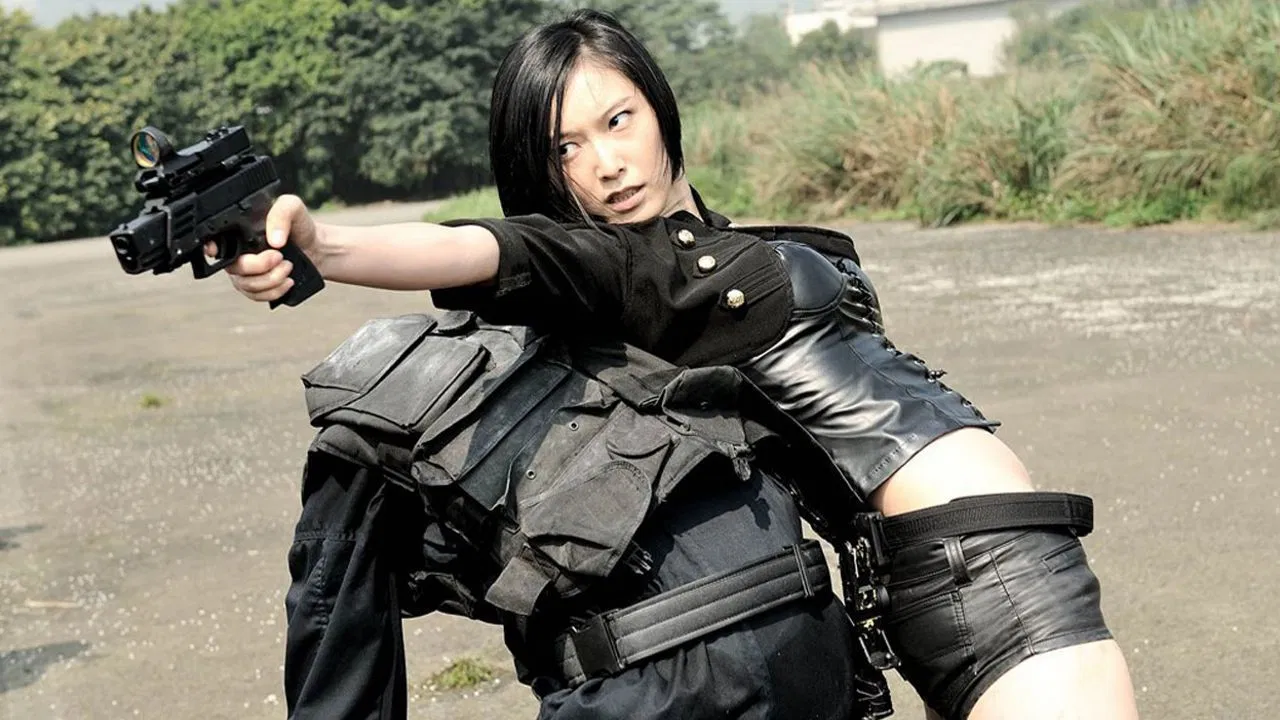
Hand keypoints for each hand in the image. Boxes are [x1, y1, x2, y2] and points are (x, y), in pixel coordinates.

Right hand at [205, 194, 321, 303]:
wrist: (316, 247)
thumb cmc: (299, 224)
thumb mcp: (292, 207)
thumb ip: (281, 214)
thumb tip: (273, 240)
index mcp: (238, 231)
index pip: (213, 240)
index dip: (210, 248)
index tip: (216, 251)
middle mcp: (237, 252)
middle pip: (233, 268)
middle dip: (258, 266)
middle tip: (280, 257)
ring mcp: (245, 272)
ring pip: (245, 285)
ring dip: (270, 280)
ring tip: (288, 267)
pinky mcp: (257, 287)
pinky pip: (256, 296)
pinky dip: (274, 291)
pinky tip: (288, 282)